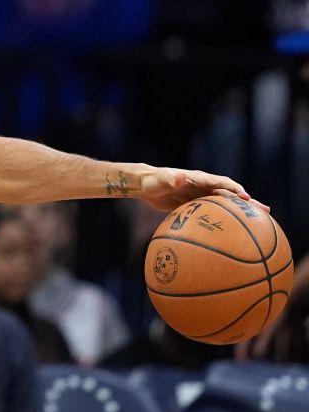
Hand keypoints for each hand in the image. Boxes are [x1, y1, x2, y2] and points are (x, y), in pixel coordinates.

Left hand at [138, 168, 261, 212]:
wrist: (145, 185)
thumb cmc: (153, 181)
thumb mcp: (161, 180)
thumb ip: (170, 179)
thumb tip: (179, 178)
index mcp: (200, 179)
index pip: (223, 183)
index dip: (236, 190)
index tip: (247, 199)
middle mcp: (204, 187)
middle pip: (231, 195)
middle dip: (248, 203)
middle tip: (266, 212)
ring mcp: (201, 196)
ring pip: (226, 205)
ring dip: (240, 213)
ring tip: (258, 223)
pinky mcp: (195, 205)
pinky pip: (214, 213)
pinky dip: (224, 220)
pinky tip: (231, 233)